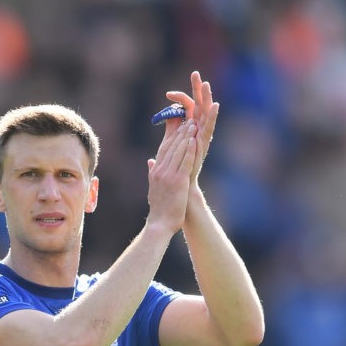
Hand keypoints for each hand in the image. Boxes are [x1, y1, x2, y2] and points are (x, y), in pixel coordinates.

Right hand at [146, 118, 196, 233]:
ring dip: (187, 137)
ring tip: (194, 125)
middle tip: (189, 120)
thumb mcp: (153, 187)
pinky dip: (190, 150)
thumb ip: (152, 172)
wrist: (159, 224)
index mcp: (155, 171)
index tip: (179, 126)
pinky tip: (195, 141)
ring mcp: (168, 176)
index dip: (172, 136)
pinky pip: (185, 162)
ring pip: (178, 152)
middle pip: (171, 147)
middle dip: (181, 133)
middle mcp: (160, 171)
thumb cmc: (159, 209)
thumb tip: (150, 162)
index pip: (164, 149)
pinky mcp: (178, 182)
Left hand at [165, 71, 218, 185]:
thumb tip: (168, 116)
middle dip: (197, 89)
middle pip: (198, 105)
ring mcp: (202, 136)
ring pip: (206, 113)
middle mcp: (198, 130)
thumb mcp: (170, 145)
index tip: (168, 93)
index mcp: (189, 128)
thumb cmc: (177, 168)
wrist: (182, 187)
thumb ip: (171, 130)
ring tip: (206, 84)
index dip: (179, 98)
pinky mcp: (205, 143)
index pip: (186, 107)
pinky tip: (216, 104)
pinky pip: (210, 127)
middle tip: (195, 74)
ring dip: (207, 98)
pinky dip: (213, 116)